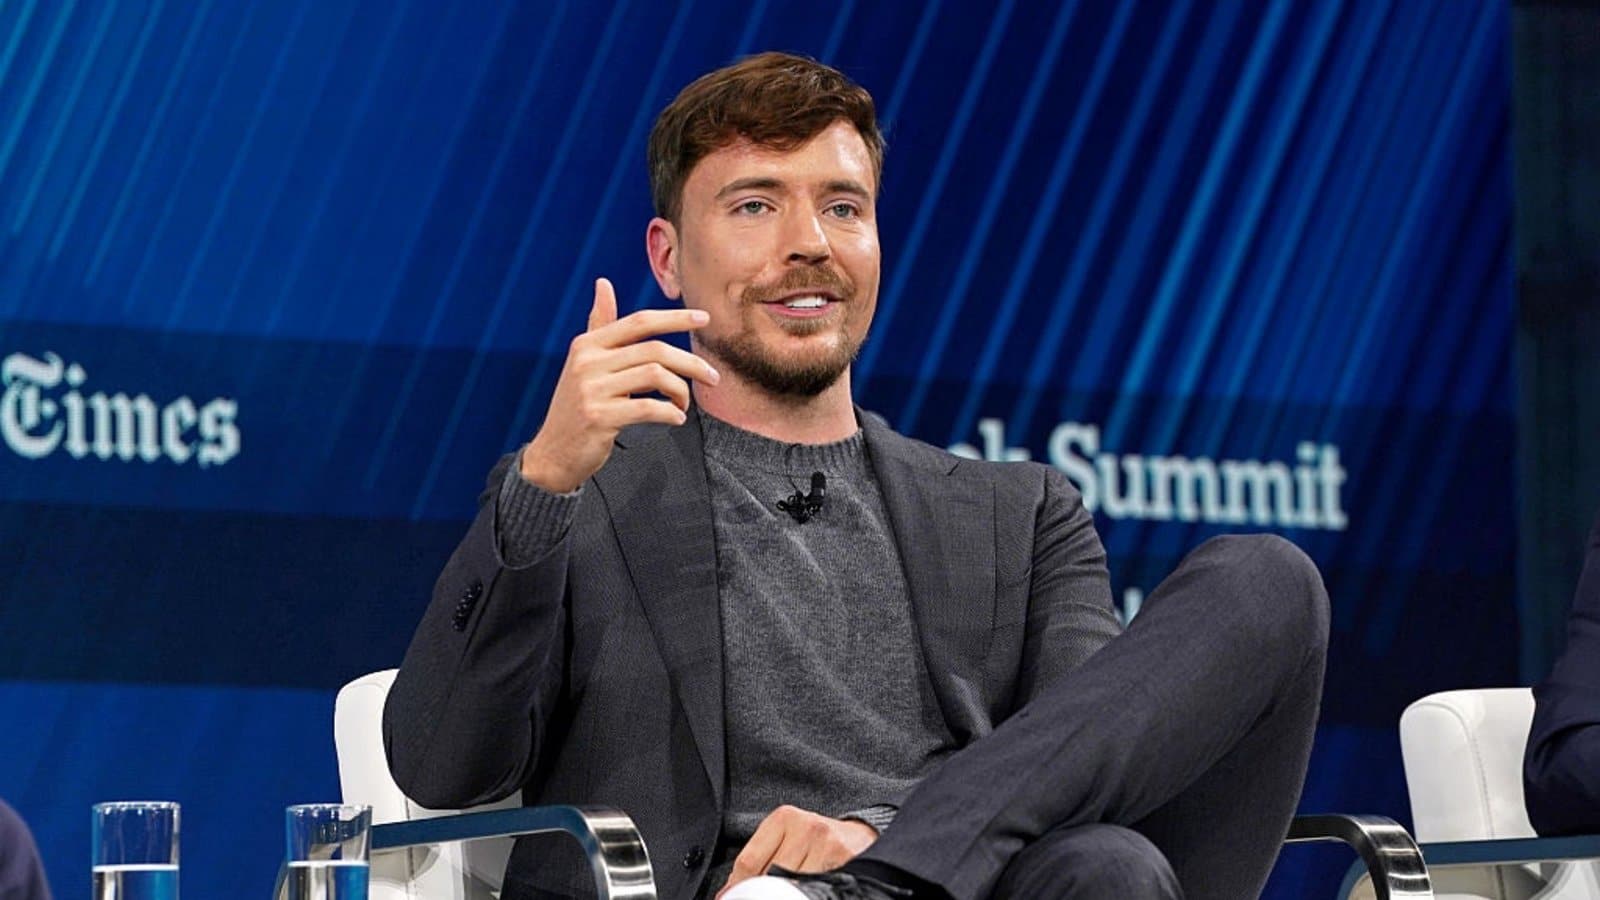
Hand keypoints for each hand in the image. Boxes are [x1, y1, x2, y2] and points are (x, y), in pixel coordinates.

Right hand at [520, 278, 717, 491]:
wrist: (553, 454)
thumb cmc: (577, 407)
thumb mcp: (585, 363)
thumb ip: (599, 325)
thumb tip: (603, 283)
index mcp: (588, 344)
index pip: (640, 322)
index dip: (675, 318)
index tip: (705, 319)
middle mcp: (587, 362)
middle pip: (655, 350)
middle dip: (691, 362)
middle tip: (713, 377)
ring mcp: (591, 389)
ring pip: (655, 376)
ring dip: (681, 391)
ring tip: (684, 404)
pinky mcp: (598, 417)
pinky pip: (648, 408)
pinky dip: (670, 413)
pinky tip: (675, 418)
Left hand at [717, 806, 877, 897]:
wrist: (861, 836)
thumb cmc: (816, 840)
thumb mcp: (787, 837)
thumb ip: (759, 860)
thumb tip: (728, 894)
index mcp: (784, 818)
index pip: (749, 862)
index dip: (737, 888)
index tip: (732, 899)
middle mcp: (806, 827)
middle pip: (770, 877)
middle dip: (763, 893)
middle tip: (760, 897)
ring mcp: (827, 844)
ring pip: (791, 885)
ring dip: (787, 894)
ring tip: (787, 893)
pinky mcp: (844, 860)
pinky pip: (814, 888)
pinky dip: (806, 893)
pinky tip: (807, 893)